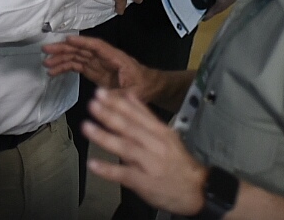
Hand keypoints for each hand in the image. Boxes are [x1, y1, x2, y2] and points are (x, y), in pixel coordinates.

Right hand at [43, 35, 152, 98]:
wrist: (150, 87)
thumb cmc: (144, 85)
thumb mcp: (134, 91)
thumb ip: (118, 94)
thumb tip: (100, 96)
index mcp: (115, 57)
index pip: (96, 46)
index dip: (81, 42)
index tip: (66, 39)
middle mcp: (104, 58)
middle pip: (82, 50)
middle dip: (64, 49)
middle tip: (46, 49)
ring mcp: (98, 64)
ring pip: (77, 57)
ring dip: (62, 58)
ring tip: (46, 62)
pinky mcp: (95, 72)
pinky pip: (78, 67)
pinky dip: (66, 68)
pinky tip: (54, 71)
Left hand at [83, 87, 205, 215]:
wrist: (196, 190)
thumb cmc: (177, 161)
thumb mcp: (166, 135)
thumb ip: (146, 116)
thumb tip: (129, 95)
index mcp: (160, 132)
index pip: (137, 114)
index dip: (119, 103)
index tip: (101, 93)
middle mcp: (155, 145)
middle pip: (130, 128)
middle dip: (110, 114)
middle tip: (92, 104)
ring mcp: (150, 163)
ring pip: (126, 147)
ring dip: (105, 137)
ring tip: (87, 127)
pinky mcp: (145, 182)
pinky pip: (124, 174)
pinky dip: (108, 169)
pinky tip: (93, 164)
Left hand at [197, 0, 244, 19]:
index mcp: (218, 8)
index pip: (208, 16)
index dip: (202, 17)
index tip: (196, 17)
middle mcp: (221, 8)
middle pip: (211, 12)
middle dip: (205, 11)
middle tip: (197, 8)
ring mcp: (225, 5)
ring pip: (216, 8)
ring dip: (210, 7)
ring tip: (204, 3)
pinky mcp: (227, 1)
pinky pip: (219, 4)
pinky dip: (214, 3)